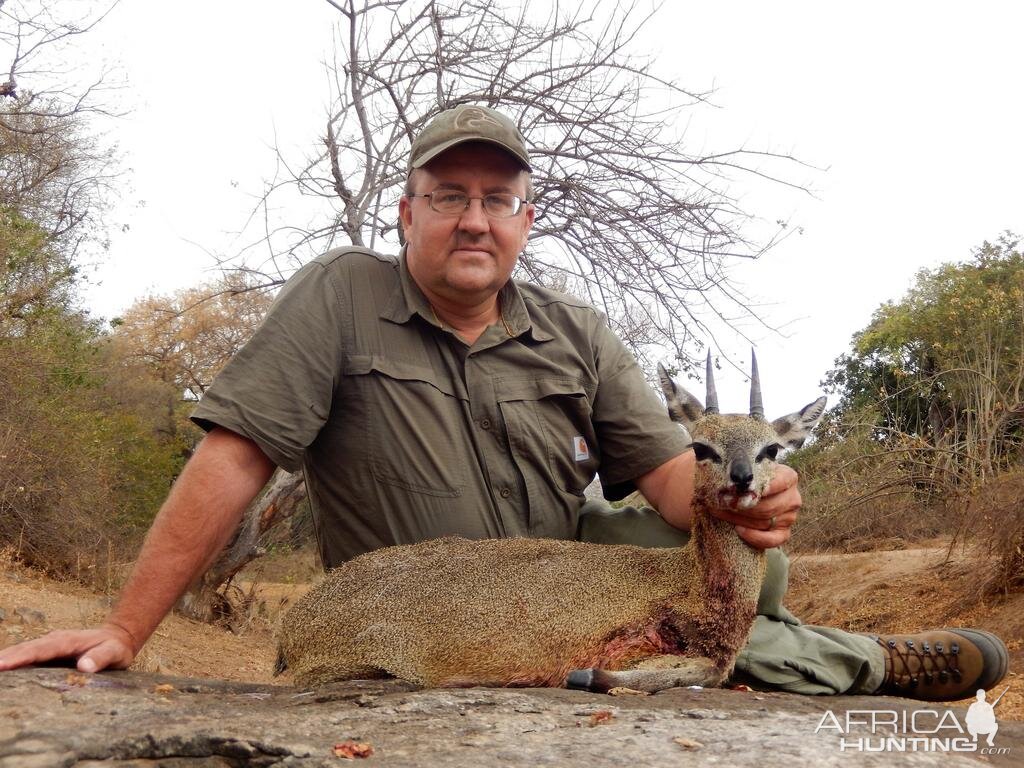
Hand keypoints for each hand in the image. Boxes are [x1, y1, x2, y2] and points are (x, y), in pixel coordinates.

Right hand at [0, 623, 136, 673]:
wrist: (118, 638)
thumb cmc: (116, 648)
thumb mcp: (115, 653)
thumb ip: (101, 658)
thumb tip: (84, 666)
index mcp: (68, 641)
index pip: (40, 650)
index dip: (21, 657)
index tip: (2, 665)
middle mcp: (55, 640)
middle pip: (26, 649)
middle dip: (6, 658)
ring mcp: (50, 645)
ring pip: (24, 651)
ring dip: (6, 660)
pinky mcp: (49, 653)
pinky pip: (29, 658)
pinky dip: (14, 663)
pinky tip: (4, 673)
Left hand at [713, 464, 800, 548]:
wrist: (744, 493)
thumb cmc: (743, 478)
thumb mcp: (744, 468)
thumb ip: (739, 466)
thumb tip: (720, 461)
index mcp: (788, 477)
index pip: (777, 483)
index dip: (755, 488)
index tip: (736, 489)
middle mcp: (793, 497)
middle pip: (768, 506)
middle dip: (741, 506)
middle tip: (721, 502)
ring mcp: (789, 517)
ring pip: (766, 522)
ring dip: (740, 519)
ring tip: (721, 512)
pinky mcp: (783, 532)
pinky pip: (773, 540)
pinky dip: (755, 537)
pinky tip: (738, 530)